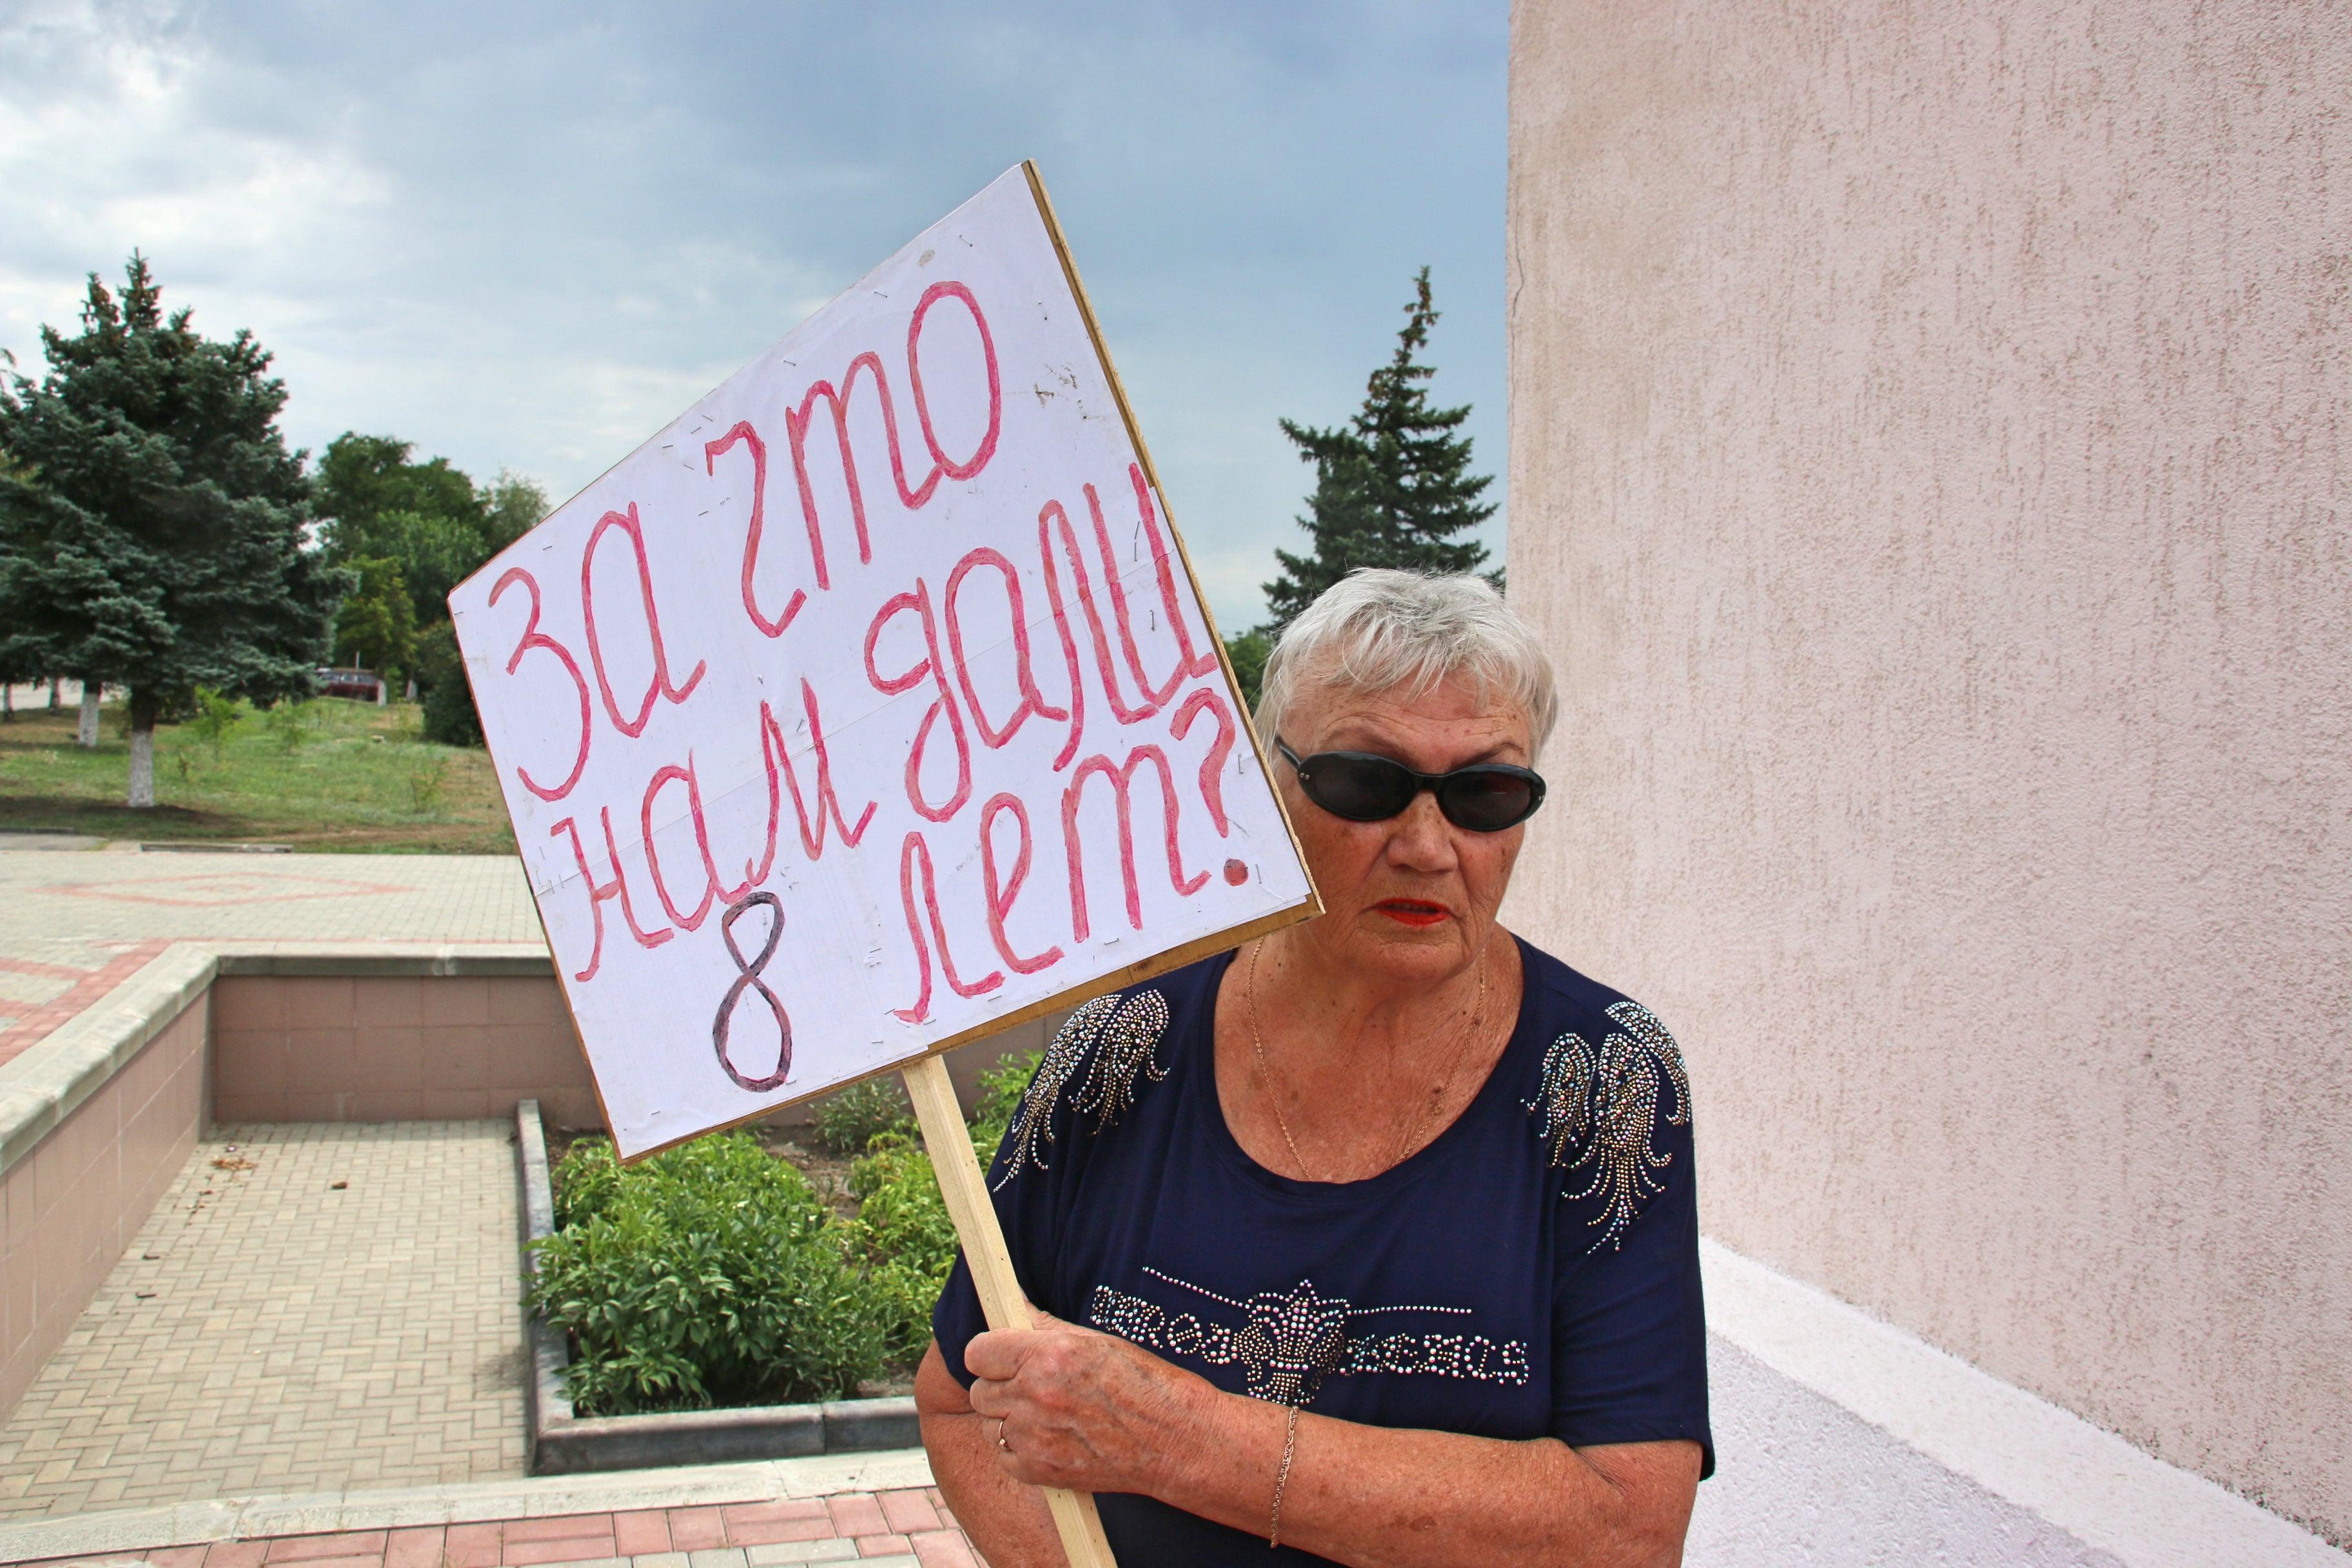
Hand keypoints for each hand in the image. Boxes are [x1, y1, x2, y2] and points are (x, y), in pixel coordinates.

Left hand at [964, 1307, 1213, 1494]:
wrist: (1175, 1441)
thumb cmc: (1143, 1385)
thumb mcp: (1097, 1342)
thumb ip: (1046, 1327)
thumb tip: (1015, 1307)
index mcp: (1048, 1357)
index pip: (978, 1352)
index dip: (988, 1353)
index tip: (999, 1355)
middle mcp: (1035, 1397)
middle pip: (980, 1390)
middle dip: (999, 1385)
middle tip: (1029, 1384)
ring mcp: (1035, 1439)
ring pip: (989, 1425)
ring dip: (1008, 1418)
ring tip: (1046, 1413)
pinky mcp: (1040, 1473)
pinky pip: (1004, 1456)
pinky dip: (1019, 1449)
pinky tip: (1050, 1438)